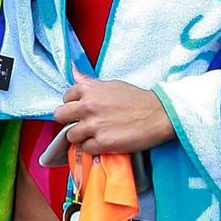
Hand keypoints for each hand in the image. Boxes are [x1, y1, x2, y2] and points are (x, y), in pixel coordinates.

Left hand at [53, 78, 175, 155]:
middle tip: (82, 124)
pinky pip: (86, 148)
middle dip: (69, 121)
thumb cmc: (138, 99)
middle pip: (61, 116)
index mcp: (89, 89)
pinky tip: (106, 141)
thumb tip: (73, 72)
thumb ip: (90, 83)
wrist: (159, 114)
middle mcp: (88, 106)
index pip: (65, 98)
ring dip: (81, 137)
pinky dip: (94, 147)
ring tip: (96, 135)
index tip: (82, 110)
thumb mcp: (112, 85)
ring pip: (71, 135)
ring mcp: (94, 125)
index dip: (73, 105)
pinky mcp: (102, 142)